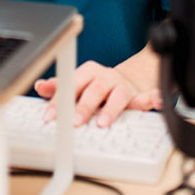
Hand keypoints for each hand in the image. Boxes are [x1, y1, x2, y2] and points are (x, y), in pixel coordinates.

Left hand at [34, 59, 161, 127]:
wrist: (127, 81)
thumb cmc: (96, 86)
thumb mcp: (77, 84)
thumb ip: (59, 87)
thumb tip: (40, 86)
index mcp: (88, 72)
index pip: (72, 84)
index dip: (60, 100)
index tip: (50, 115)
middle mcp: (106, 77)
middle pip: (94, 90)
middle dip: (84, 107)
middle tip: (75, 122)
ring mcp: (123, 86)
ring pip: (118, 96)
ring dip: (111, 109)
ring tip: (104, 123)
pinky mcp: (139, 96)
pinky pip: (147, 97)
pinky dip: (152, 99)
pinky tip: (154, 101)